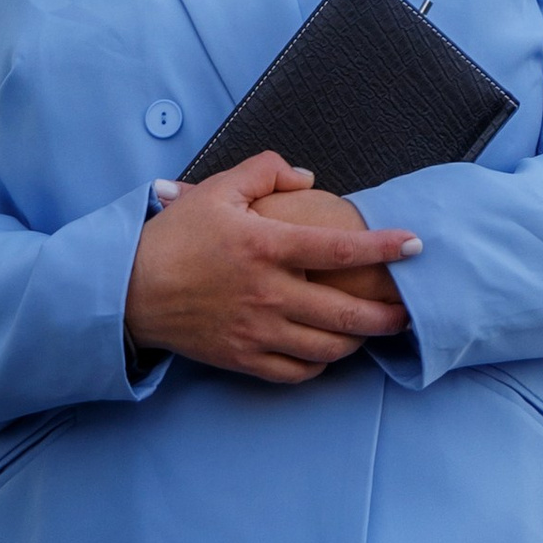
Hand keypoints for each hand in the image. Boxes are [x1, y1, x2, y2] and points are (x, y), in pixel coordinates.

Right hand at [123, 153, 420, 385]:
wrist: (128, 291)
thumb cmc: (175, 237)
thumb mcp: (217, 188)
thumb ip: (265, 170)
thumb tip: (307, 177)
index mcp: (265, 247)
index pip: (338, 251)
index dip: (383, 248)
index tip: (414, 245)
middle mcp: (267, 294)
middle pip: (344, 314)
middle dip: (385, 315)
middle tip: (408, 309)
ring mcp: (256, 332)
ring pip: (326, 348)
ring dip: (358, 341)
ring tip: (374, 330)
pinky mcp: (242, 359)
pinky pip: (295, 372)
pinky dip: (320, 364)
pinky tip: (329, 350)